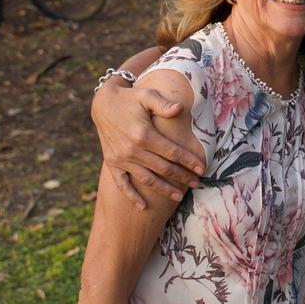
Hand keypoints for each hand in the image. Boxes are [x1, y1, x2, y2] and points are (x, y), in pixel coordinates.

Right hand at [91, 78, 204, 208]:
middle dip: (182, 177)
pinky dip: (131, 196)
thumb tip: (180, 108)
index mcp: (144, 135)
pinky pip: (122, 184)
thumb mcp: (147, 96)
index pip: (172, 152)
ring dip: (163, 189)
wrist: (103, 104)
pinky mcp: (112, 163)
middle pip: (163, 168)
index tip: (202, 168)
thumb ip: (164, 104)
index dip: (189, 161)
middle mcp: (133, 150)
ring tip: (179, 196)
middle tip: (197, 184)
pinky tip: (142, 207)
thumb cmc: (131, 98)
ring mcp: (121, 159)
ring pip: (147, 179)